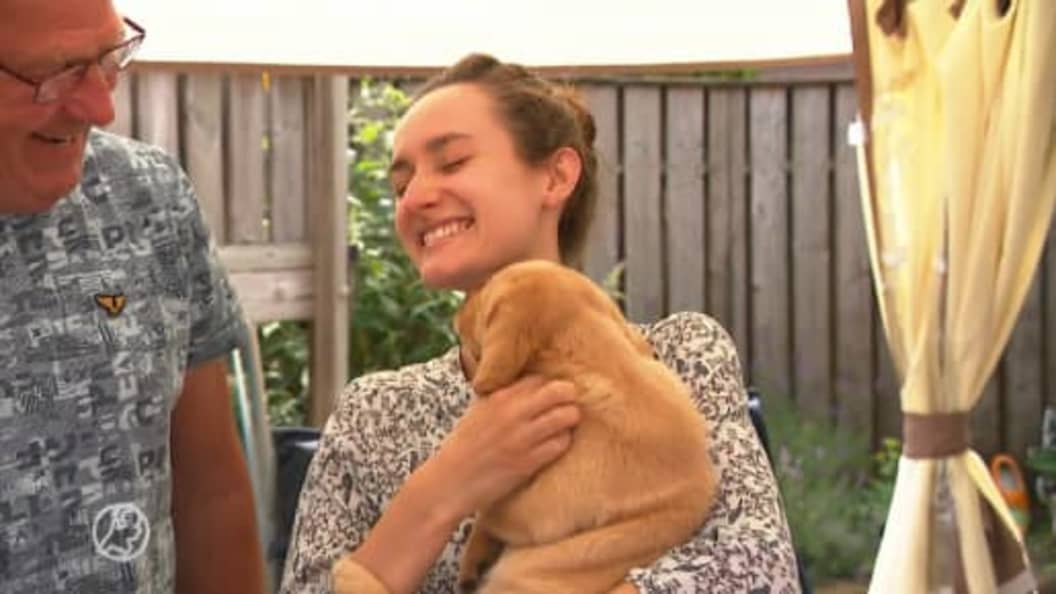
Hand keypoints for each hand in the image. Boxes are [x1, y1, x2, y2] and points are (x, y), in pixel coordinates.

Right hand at [418, 376, 580, 520]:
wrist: (449, 482)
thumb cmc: (463, 448)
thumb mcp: (478, 412)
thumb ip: (502, 398)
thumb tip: (530, 388)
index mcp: (498, 397)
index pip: (539, 378)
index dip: (549, 386)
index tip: (551, 396)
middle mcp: (512, 413)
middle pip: (560, 390)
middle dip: (569, 398)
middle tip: (566, 407)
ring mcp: (522, 437)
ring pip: (567, 416)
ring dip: (570, 420)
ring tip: (564, 427)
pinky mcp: (528, 462)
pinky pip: (561, 443)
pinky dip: (563, 442)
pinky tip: (554, 446)